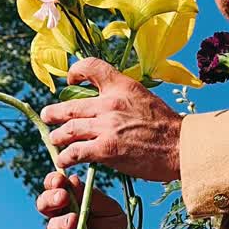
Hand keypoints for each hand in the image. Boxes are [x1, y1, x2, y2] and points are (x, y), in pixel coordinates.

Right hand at [36, 171, 126, 228]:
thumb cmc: (116, 227)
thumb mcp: (108, 208)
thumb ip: (91, 195)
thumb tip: (73, 179)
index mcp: (71, 200)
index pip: (55, 187)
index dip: (53, 182)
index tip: (59, 180)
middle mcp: (62, 216)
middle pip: (44, 204)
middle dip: (50, 199)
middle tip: (63, 197)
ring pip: (51, 226)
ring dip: (60, 222)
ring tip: (74, 220)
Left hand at [40, 58, 181, 181]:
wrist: (181, 146)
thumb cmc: (167, 126)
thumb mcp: (144, 98)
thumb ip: (123, 97)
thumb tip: (105, 103)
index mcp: (122, 86)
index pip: (91, 67)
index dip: (76, 71)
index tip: (70, 80)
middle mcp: (110, 103)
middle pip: (70, 106)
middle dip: (54, 113)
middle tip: (48, 116)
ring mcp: (106, 126)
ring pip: (68, 129)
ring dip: (58, 136)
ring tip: (55, 140)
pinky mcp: (105, 149)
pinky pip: (75, 152)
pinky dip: (66, 157)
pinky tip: (64, 161)